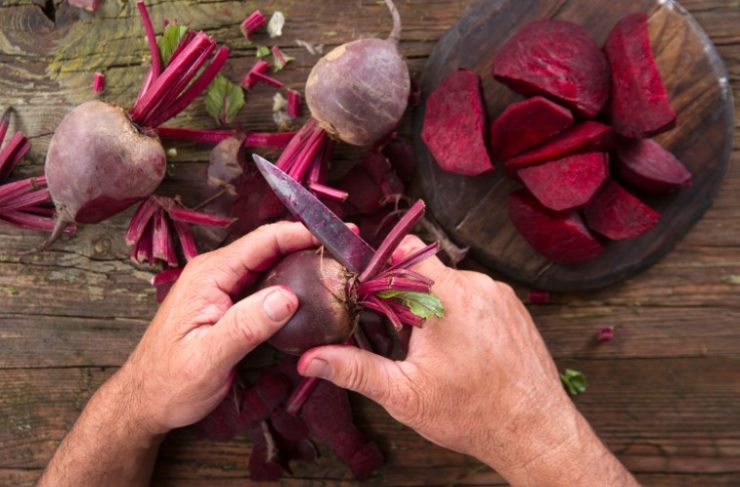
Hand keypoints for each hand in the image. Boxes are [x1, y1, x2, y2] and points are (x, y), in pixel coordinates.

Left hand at [117, 222, 318, 435]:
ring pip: (270, 266)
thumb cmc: (169, 383)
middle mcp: (216, 273)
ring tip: (338, 264)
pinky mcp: (228, 303)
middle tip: (348, 248)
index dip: (301, 234)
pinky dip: (291, 283)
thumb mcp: (208, 359)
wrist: (145, 402)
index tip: (336, 235)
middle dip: (309, 244)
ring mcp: (222, 287)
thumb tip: (289, 296)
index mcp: (209, 276)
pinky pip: (264, 285)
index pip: (262, 242)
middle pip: (270, 248)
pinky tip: (313, 290)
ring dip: (303, 262)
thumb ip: (246, 326)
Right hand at [297, 236, 635, 485]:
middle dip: (405, 296)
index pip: (404, 251)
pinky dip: (459, 312)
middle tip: (397, 334)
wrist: (534, 430)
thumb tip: (311, 358)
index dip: (379, 267)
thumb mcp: (404, 394)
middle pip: (425, 270)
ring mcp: (499, 294)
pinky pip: (474, 295)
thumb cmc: (472, 413)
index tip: (366, 293)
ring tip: (432, 348)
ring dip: (433, 306)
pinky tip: (459, 347)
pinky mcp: (512, 306)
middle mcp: (476, 286)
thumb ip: (354, 368)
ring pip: (450, 284)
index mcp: (446, 297)